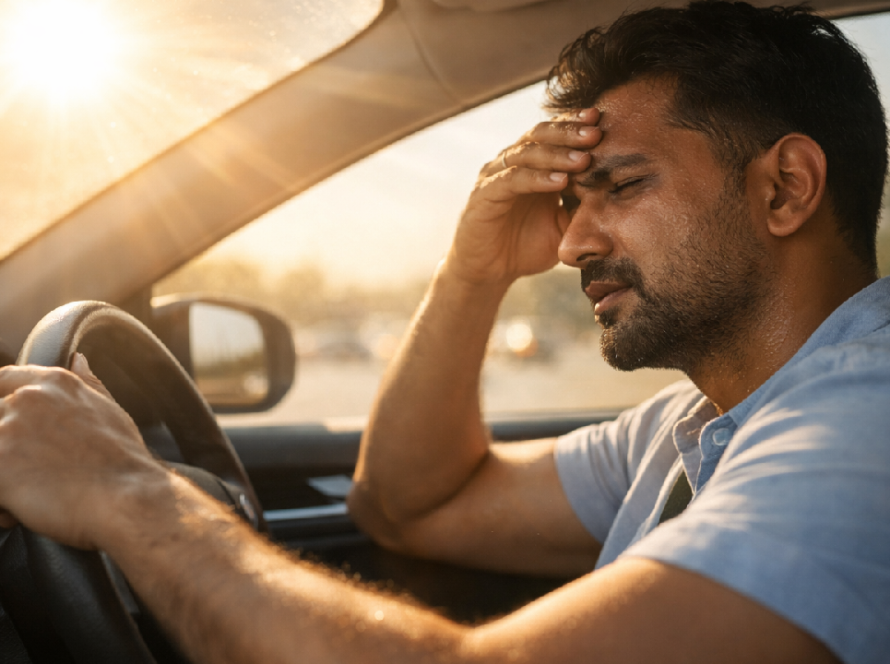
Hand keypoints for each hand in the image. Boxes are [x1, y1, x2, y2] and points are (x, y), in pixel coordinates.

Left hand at [0, 355, 162, 548]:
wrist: (128, 499)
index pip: (3, 379)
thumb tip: (78, 359)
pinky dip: (2, 505)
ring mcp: (8, 430)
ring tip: (29, 495)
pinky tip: (24, 511)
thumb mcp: (110, 410)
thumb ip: (87, 383)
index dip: (2, 404)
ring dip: (4, 476)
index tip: (9, 428)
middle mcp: (27, 400)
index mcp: (55, 384)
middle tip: (33, 472)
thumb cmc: (124, 462)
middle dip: (6, 449)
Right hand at [444, 108, 600, 286]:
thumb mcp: (565, 225)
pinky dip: (537, 178)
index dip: (576, 124)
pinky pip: (512, 180)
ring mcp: (496, 176)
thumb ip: (584, 206)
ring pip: (526, 153)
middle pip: (540, 133)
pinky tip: (560, 181)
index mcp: (532, 163)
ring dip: (556, 154)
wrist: (490, 272)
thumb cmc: (526, 246)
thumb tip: (620, 192)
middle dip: (570, 132)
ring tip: (583, 158)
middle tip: (596, 132)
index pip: (554, 133)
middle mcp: (512, 163)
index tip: (604, 120)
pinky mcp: (484, 195)